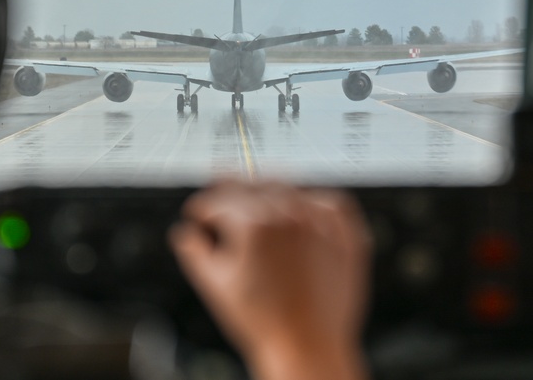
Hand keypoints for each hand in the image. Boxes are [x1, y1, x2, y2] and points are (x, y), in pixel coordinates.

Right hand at [169, 181, 371, 379]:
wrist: (308, 347)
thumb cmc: (264, 323)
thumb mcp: (216, 286)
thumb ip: (194, 251)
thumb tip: (185, 234)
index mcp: (254, 224)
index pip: (218, 200)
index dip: (201, 207)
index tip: (197, 213)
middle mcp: (289, 214)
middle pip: (253, 185)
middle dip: (231, 189)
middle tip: (220, 198)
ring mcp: (321, 222)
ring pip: (291, 187)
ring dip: (269, 190)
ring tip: (258, 199)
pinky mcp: (346, 234)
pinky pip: (330, 202)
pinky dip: (314, 200)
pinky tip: (303, 207)